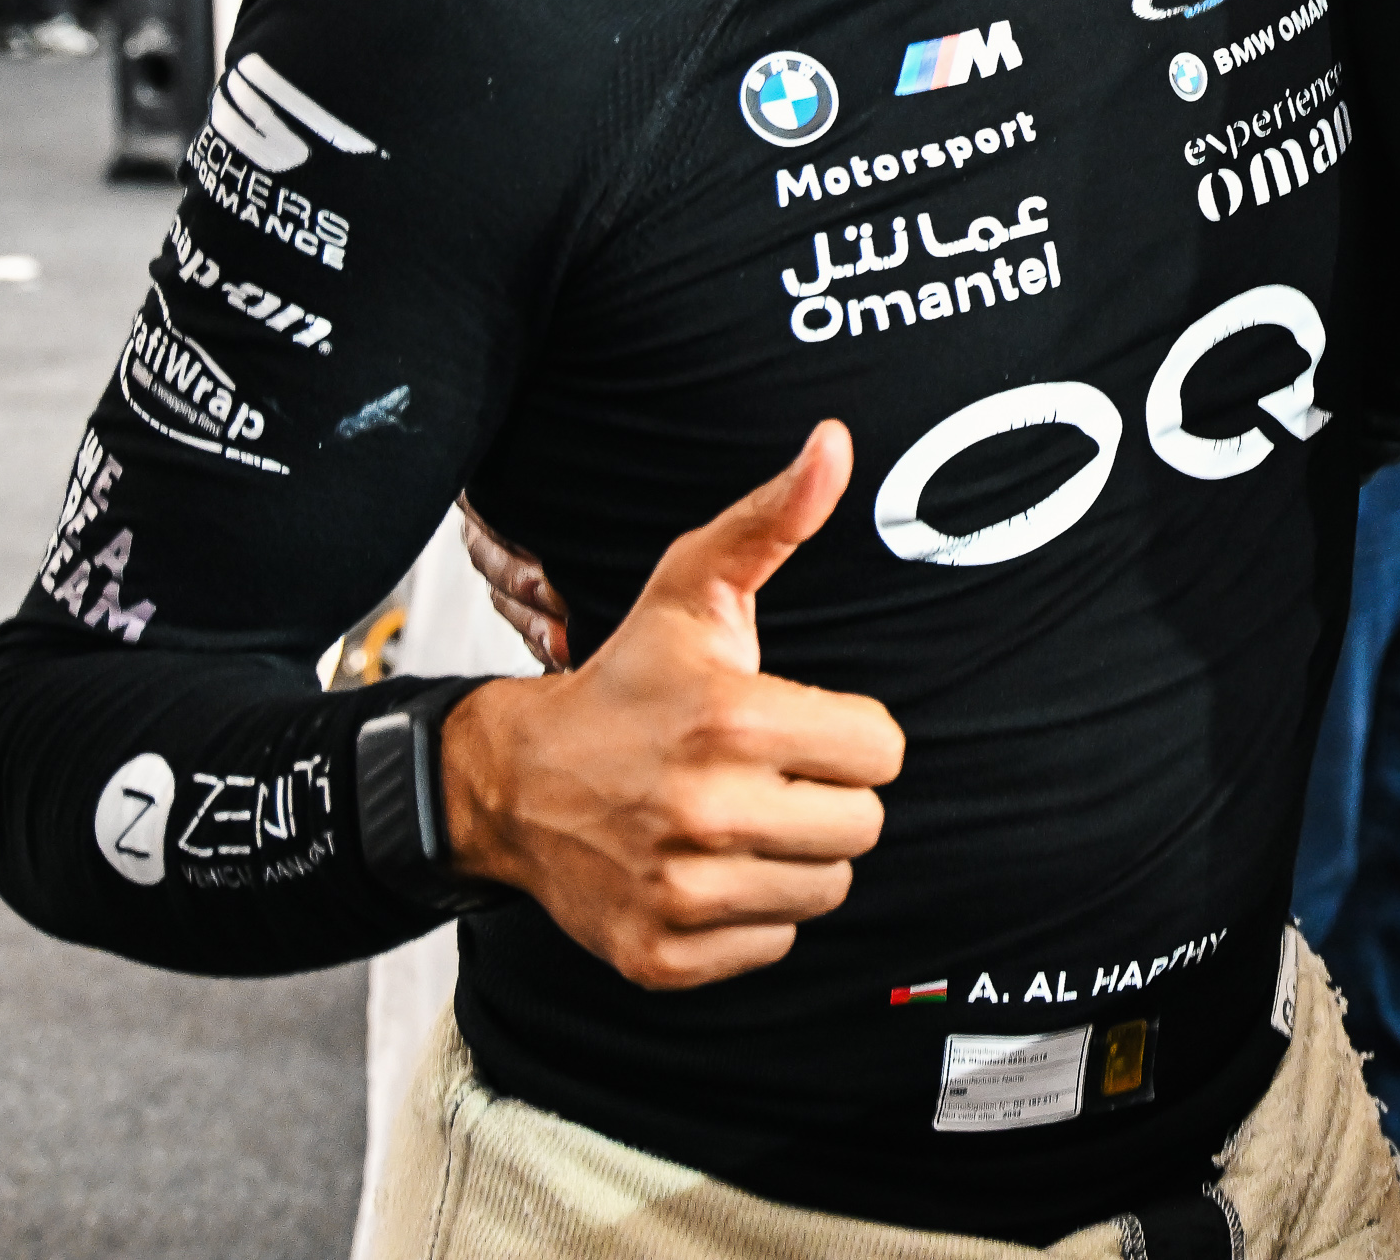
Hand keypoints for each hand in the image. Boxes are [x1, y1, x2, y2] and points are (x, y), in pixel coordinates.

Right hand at [440, 422, 904, 989]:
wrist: (514, 782)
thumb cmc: (627, 681)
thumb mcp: (695, 588)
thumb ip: (773, 519)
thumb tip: (835, 443)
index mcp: (733, 720)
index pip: (884, 751)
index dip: (849, 733)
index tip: (795, 721)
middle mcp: (707, 811)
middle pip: (864, 826)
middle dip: (828, 794)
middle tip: (767, 770)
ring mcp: (681, 891)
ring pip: (825, 888)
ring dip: (794, 855)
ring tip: (738, 816)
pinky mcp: (662, 955)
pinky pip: (773, 944)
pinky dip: (752, 913)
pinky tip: (707, 865)